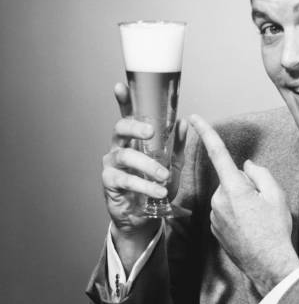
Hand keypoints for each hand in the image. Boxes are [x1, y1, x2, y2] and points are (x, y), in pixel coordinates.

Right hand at [101, 82, 186, 267]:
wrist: (145, 216)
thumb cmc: (157, 186)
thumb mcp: (173, 164)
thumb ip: (177, 145)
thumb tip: (183, 123)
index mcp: (134, 139)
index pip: (127, 116)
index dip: (123, 101)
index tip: (120, 86)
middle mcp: (119, 147)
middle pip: (119, 129)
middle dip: (134, 127)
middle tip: (151, 132)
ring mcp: (112, 165)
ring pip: (124, 156)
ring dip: (146, 164)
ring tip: (164, 176)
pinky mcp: (109, 183)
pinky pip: (124, 179)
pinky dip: (143, 185)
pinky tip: (158, 191)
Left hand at [189, 114, 298, 295]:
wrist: (269, 265)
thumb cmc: (275, 230)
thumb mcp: (277, 195)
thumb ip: (260, 174)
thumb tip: (246, 166)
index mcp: (234, 188)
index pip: (218, 153)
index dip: (206, 132)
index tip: (194, 117)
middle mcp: (218, 200)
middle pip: (231, 179)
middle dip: (244, 184)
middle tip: (262, 203)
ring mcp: (214, 216)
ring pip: (228, 196)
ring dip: (240, 201)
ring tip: (257, 219)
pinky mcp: (214, 229)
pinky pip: (225, 211)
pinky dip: (236, 214)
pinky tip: (249, 228)